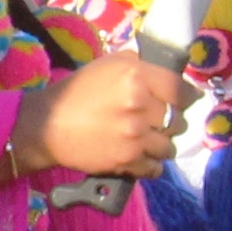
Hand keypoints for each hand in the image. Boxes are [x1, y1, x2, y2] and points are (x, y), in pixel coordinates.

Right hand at [15, 55, 181, 180]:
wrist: (45, 126)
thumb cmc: (75, 92)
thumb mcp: (105, 64)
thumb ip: (138, 62)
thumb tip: (164, 66)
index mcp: (136, 76)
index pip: (181, 90)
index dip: (187, 98)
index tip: (185, 102)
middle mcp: (139, 104)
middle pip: (178, 121)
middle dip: (170, 123)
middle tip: (155, 123)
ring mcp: (134, 135)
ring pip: (169, 147)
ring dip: (160, 146)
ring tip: (146, 142)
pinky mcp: (127, 161)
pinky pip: (155, 168)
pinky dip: (149, 165)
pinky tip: (138, 158)